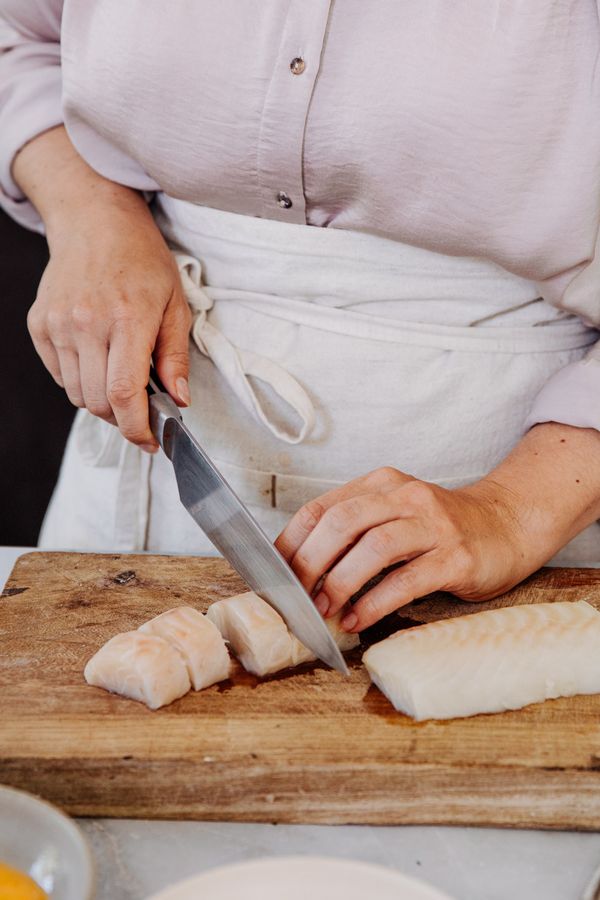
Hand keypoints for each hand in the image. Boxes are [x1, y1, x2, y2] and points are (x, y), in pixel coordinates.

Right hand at [27, 197, 190, 450]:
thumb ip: (176, 356)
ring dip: (101, 400)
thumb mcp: (175, 305)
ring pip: (77, 394)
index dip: (137, 428)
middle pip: (99, 402)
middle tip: (141, 408)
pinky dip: (80, 380)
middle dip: (123, 418)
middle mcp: (87, 323)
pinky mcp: (40, 324)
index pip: (125, 393)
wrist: (95, 223)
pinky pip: (59, 375)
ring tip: (119, 376)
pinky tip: (97, 358)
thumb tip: (179, 400)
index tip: (150, 442)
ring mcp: (58, 324)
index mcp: (127, 319)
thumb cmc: (141, 261)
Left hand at [276, 465, 553, 632]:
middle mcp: (405, 497)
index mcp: (381, 484)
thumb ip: (355, 531)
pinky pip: (407, 580)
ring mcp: (433, 524)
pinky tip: (358, 620)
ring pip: (373, 548)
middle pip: (342, 523)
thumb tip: (301, 570)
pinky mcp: (456, 556)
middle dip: (310, 563)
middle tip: (296, 597)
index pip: (322, 508)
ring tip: (325, 611)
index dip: (292, 542)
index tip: (275, 573)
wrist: (507, 526)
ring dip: (340, 583)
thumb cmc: (441, 530)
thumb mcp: (394, 515)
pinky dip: (375, 603)